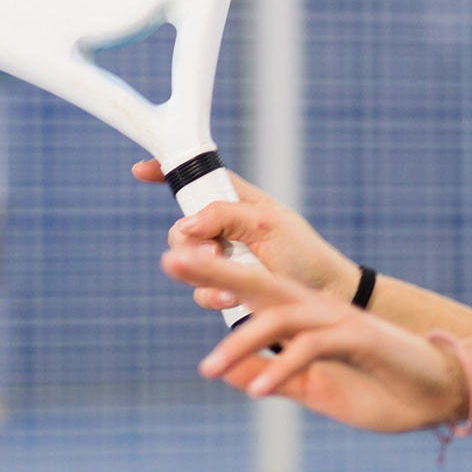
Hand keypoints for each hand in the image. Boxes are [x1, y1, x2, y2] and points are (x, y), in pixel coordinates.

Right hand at [135, 161, 349, 302]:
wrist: (329, 301)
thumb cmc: (307, 256)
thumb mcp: (269, 225)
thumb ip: (225, 216)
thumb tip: (185, 225)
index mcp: (240, 204)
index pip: (200, 180)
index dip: (169, 173)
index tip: (142, 171)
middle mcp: (228, 232)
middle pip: (183, 228)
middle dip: (186, 241)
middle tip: (211, 251)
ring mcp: (226, 263)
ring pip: (188, 263)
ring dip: (201, 271)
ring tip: (228, 280)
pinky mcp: (227, 291)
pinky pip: (201, 292)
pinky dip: (212, 295)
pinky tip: (231, 299)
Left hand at [166, 247, 471, 431]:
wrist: (438, 392)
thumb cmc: (379, 388)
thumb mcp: (313, 387)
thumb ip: (274, 376)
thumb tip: (228, 371)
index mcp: (304, 318)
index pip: (251, 291)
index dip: (214, 276)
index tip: (172, 261)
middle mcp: (317, 311)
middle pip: (259, 282)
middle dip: (216, 270)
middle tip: (172, 257)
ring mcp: (338, 322)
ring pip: (281, 317)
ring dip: (241, 340)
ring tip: (207, 368)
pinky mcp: (359, 340)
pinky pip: (312, 351)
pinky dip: (283, 370)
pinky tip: (259, 390)